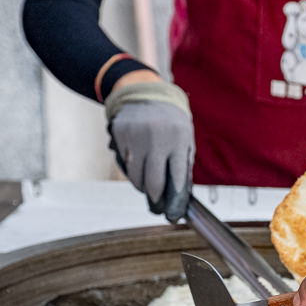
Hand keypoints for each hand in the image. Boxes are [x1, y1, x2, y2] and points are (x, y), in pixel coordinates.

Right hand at [105, 81, 193, 221]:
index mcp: (178, 139)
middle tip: (157, 204)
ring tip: (147, 184)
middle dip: (156, 198)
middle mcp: (157, 138)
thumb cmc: (171, 122)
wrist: (146, 93)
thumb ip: (182, 164)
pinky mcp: (121, 133)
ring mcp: (137, 135)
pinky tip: (137, 163)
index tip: (171, 212)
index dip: (174, 199)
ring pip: (136, 176)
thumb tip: (178, 196)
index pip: (177, 178)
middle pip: (153, 182)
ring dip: (142, 186)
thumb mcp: (184, 138)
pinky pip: (125, 163)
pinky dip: (131, 169)